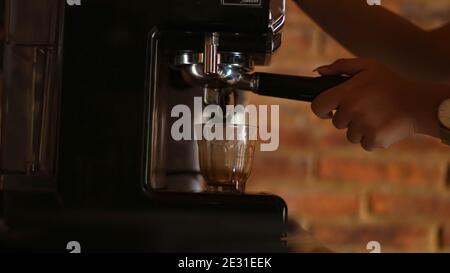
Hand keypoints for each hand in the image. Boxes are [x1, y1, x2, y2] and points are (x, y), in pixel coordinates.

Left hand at [312, 58, 448, 150]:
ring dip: (359, 129)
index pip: (318, 106)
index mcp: (347, 92)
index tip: (329, 109)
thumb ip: (341, 66)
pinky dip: (372, 138)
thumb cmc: (390, 83)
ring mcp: (363, 126)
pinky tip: (382, 125)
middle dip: (347, 117)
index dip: (322, 109)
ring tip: (376, 116)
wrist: (419, 103)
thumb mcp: (368, 66)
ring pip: (350, 135)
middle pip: (337, 123)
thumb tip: (318, 72)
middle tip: (365, 107)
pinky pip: (364, 143)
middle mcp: (353, 110)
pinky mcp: (375, 139)